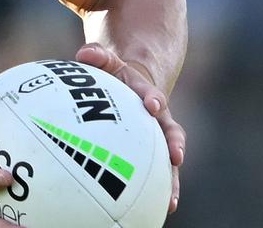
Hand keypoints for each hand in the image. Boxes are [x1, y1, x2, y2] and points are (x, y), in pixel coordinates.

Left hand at [76, 43, 184, 212]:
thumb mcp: (107, 60)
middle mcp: (159, 118)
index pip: (153, 95)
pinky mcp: (153, 152)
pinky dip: (160, 189)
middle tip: (177, 155)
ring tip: (170, 201)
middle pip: (171, 130)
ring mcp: (158, 137)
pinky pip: (158, 172)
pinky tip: (160, 210)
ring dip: (172, 179)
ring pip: (169, 159)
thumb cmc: (115, 74)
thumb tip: (85, 53)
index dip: (153, 98)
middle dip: (175, 142)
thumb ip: (98, 55)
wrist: (133, 82)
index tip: (152, 105)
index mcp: (147, 93)